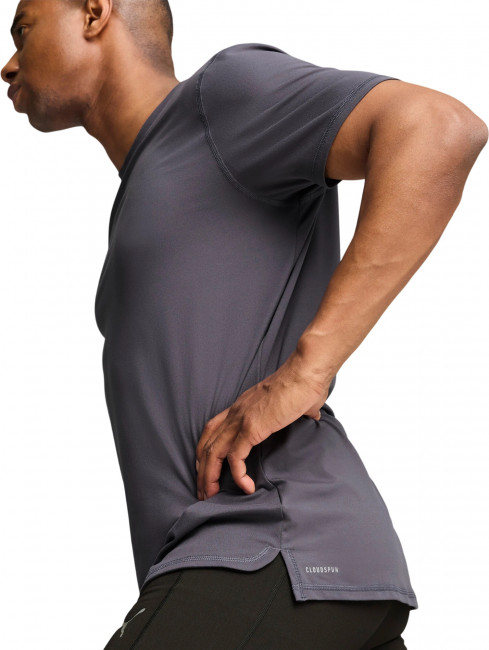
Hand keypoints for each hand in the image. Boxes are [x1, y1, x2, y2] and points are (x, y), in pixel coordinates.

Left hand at [195, 350, 332, 500]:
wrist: (306, 372)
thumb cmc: (305, 383)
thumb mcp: (297, 401)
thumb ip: (301, 409)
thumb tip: (312, 414)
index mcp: (243, 405)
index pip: (213, 429)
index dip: (206, 450)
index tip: (207, 469)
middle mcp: (236, 412)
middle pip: (207, 443)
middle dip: (202, 470)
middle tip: (204, 491)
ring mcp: (242, 419)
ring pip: (214, 453)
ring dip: (210, 477)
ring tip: (213, 495)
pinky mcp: (252, 428)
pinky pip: (236, 457)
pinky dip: (238, 475)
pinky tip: (246, 487)